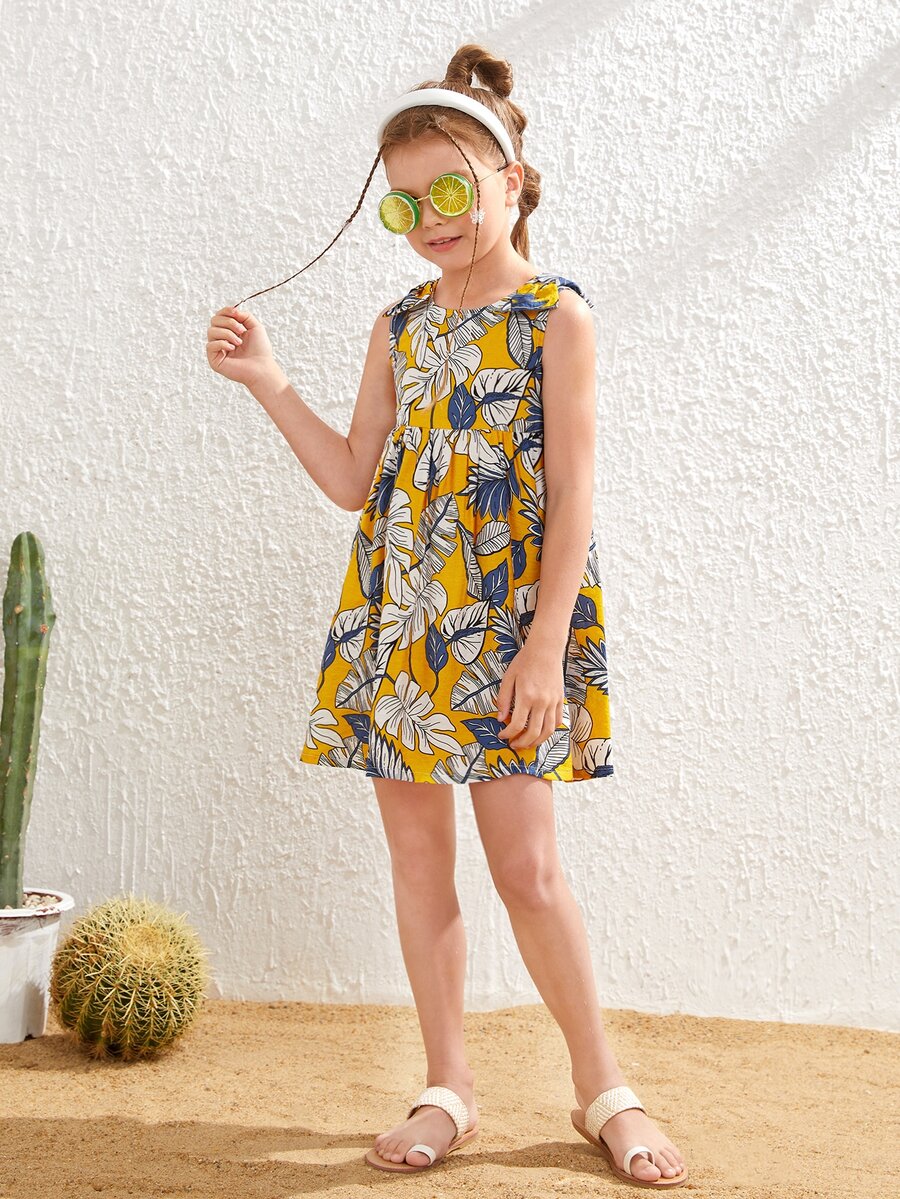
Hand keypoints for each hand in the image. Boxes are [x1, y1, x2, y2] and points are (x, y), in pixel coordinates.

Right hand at [206, 305, 277, 388]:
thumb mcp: (255, 326)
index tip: (236, 313)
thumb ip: (244, 315)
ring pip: (211, 331)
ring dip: (227, 334)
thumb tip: (233, 311)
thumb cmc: (260, 350)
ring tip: (239, 343)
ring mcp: (217, 349)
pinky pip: (210, 345)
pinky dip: (222, 344)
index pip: (220, 316)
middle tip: (241, 331)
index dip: (225, 311)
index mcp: (230, 331)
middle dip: (228, 322)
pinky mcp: (214, 360)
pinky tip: (232, 349)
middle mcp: (222, 339)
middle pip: (214, 320)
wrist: (262, 368)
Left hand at [497, 635, 566, 750]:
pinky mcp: (560, 700)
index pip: (516, 725)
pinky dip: (550, 730)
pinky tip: (541, 731)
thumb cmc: (524, 661)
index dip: (507, 734)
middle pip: (533, 733)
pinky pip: (558, 721)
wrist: (545, 649)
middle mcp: (541, 702)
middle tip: (514, 745)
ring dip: (537, 741)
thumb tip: (500, 718)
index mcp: (526, 696)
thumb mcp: (508, 678)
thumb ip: (504, 699)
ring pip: (548, 731)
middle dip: (522, 743)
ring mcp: (553, 702)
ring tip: (528, 743)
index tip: (502, 736)